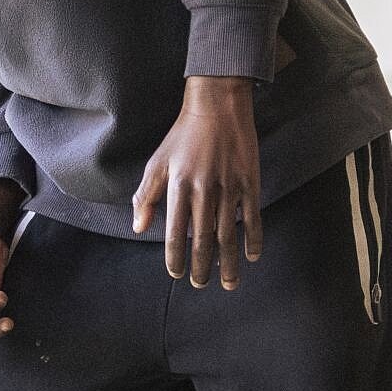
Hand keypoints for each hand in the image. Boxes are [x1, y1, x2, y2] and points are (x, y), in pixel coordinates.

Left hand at [132, 76, 262, 289]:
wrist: (217, 106)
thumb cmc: (183, 135)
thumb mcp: (158, 162)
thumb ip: (147, 196)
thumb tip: (138, 227)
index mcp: (179, 186)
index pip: (175, 232)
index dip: (175, 257)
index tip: (177, 273)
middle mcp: (204, 190)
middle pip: (202, 240)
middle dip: (202, 267)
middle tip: (201, 284)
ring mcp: (229, 187)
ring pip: (228, 234)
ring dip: (228, 262)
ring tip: (228, 283)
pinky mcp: (249, 182)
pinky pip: (252, 217)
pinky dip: (252, 239)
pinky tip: (251, 256)